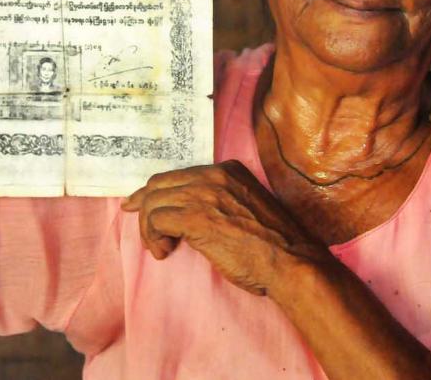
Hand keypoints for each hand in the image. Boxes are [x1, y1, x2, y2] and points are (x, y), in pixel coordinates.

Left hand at [121, 161, 322, 295]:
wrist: (291, 261)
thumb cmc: (273, 245)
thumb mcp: (246, 207)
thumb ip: (219, 201)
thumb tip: (186, 215)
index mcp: (227, 170)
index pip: (177, 175)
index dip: (154, 192)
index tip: (139, 205)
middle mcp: (214, 175)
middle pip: (159, 184)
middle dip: (143, 206)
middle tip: (141, 228)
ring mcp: (204, 193)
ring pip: (153, 201)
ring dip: (149, 228)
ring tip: (161, 248)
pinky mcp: (196, 216)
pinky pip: (156, 219)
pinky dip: (152, 236)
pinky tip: (164, 251)